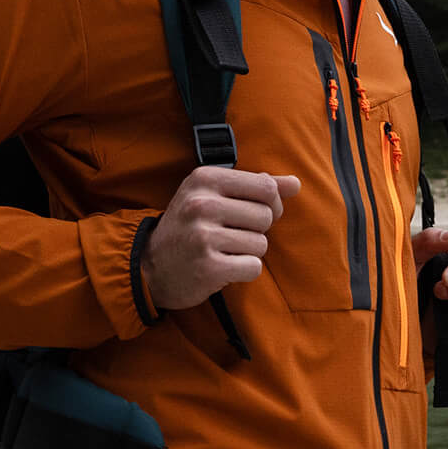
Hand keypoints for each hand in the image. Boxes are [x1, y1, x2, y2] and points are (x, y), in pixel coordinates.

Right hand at [141, 167, 301, 310]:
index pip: (266, 187)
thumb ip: (257, 187)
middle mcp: (202, 203)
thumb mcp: (214, 194)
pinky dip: (244, 271)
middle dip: (257, 230)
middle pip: (266, 216)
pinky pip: (253, 267)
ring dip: (249, 252)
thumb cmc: (190, 226)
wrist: (151, 266)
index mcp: (205, 178)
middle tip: (231, 235)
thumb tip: (296, 183)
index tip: (254, 212)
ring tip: (223, 250)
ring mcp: (203, 236)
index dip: (271, 203)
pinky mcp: (208, 267)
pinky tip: (223, 267)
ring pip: (261, 244)